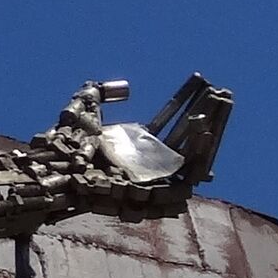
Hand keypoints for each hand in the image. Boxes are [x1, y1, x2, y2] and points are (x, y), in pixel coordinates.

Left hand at [27, 73, 232, 217]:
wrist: (54, 169)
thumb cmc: (64, 145)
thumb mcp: (84, 110)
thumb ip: (101, 94)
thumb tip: (125, 88)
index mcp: (137, 147)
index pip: (172, 120)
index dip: (188, 100)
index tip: (204, 80)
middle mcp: (150, 164)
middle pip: (188, 137)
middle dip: (208, 114)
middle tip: (222, 91)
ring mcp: (155, 180)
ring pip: (194, 156)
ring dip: (209, 130)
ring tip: (219, 104)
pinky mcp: (158, 197)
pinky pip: (186, 177)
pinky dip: (198, 154)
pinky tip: (204, 128)